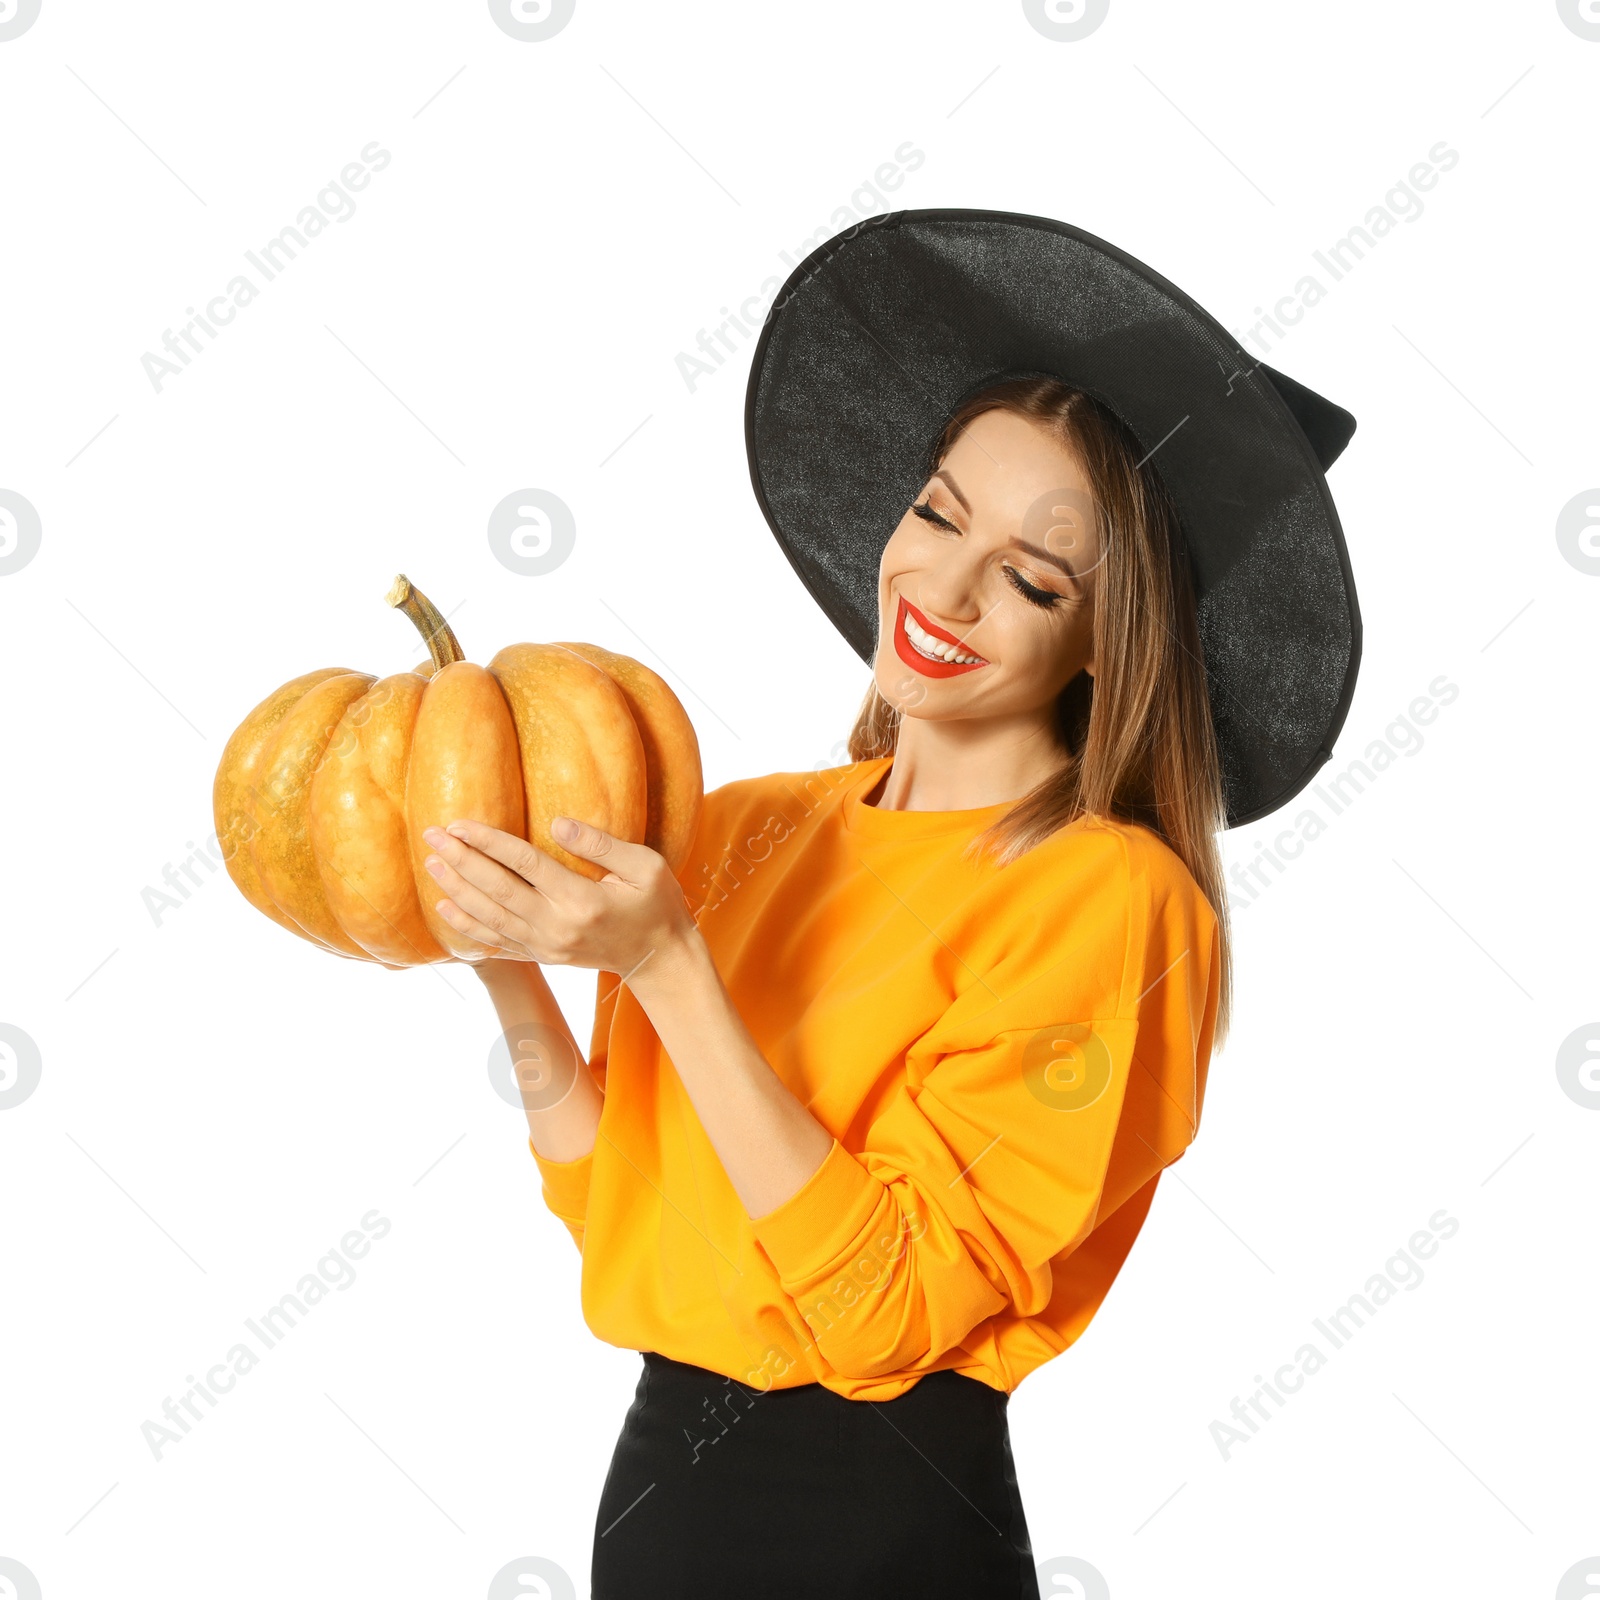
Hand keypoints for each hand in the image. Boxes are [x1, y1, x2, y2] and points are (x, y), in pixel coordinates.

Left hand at [419, 816, 696, 979]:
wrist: (659, 958)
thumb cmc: (657, 904)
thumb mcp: (645, 866)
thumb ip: (600, 844)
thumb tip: (556, 822)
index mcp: (582, 900)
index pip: (524, 864)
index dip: (489, 842)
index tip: (459, 823)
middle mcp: (557, 926)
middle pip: (497, 889)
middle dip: (461, 860)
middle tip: (431, 835)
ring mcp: (547, 946)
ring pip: (490, 917)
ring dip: (457, 889)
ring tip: (432, 864)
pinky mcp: (543, 956)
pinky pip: (497, 942)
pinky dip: (468, 926)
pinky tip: (446, 907)